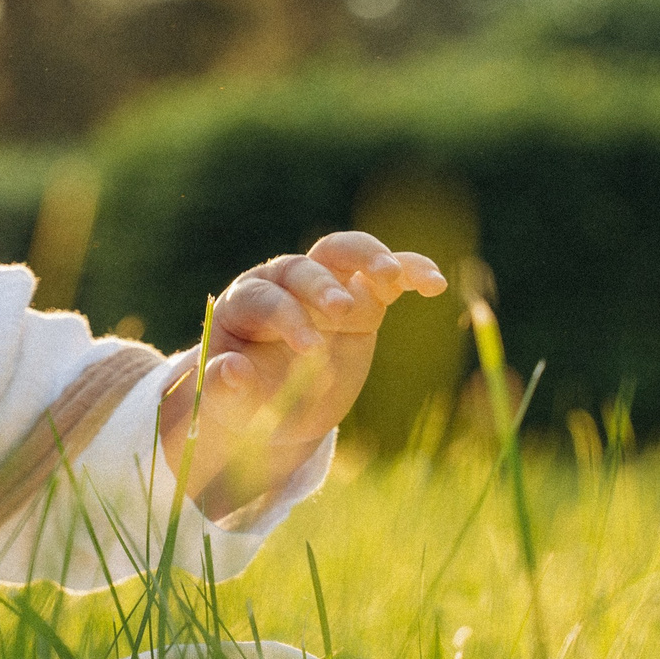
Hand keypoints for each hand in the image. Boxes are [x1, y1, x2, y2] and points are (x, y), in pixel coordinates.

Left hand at [159, 231, 448, 514]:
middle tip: (340, 310)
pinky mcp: (363, 302)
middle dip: (321, 287)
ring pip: (342, 252)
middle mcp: (281, 285)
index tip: (309, 348)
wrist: (275, 406)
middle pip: (302, 269)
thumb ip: (224, 388)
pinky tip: (435, 283)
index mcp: (243, 305)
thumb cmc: (245, 401)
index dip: (286, 317)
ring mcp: (324, 288)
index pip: (266, 300)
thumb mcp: (230, 404)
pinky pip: (387, 277)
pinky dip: (410, 270)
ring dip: (367, 256)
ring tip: (391, 273)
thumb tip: (232, 370)